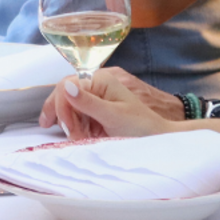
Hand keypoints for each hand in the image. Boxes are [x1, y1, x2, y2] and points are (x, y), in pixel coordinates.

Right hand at [40, 69, 178, 139]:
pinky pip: (74, 117)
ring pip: (66, 107)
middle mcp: (93, 85)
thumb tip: (65, 86)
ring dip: (68, 124)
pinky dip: (73, 128)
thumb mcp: (114, 115)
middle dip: (63, 116)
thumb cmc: (140, 126)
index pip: (66, 86)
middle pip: (63, 95)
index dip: (61, 105)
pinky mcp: (92, 112)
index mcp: (98, 79)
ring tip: (77, 139)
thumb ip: (88, 102)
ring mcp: (92, 99)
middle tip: (69, 135)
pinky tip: (78, 137)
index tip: (67, 127)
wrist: (157, 139)